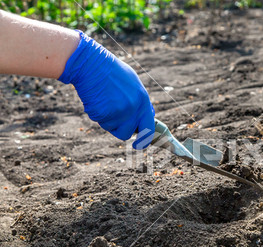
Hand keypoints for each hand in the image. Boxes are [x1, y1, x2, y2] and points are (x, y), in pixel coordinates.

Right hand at [58, 30, 154, 148]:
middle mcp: (133, 108)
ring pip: (111, 127)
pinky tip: (96, 98)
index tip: (139, 145)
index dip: (144, 140)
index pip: (148, 128)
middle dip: (120, 130)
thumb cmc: (111, 71)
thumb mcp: (133, 83)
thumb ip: (141, 102)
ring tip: (104, 100)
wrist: (91, 63)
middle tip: (113, 120)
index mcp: (143, 100)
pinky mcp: (103, 113)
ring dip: (106, 119)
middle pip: (127, 132)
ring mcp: (118, 112)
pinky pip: (99, 121)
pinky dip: (96, 113)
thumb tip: (149, 117)